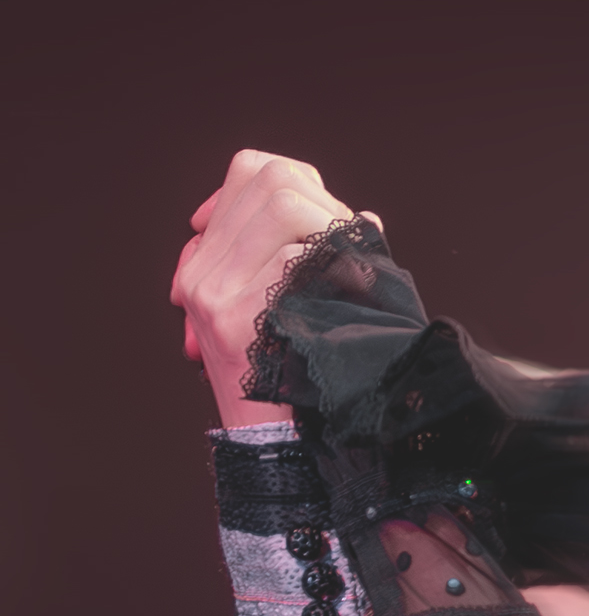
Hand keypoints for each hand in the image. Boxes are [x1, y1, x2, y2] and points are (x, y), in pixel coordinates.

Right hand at [170, 150, 379, 427]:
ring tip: (346, 265)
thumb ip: (295, 258)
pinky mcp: (237, 314)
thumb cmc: (295, 377)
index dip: (296, 178)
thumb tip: (358, 217)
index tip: (322, 214)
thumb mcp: (280, 309)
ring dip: (333, 227)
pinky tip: (348, 291)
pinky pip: (298, 255)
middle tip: (345, 242)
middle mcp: (203, 272)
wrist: (277, 442)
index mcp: (207, 263)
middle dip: (325, 201)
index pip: (248, 172)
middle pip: (273, 181)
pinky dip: (336, 264)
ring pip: (285, 205)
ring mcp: (216, 292)